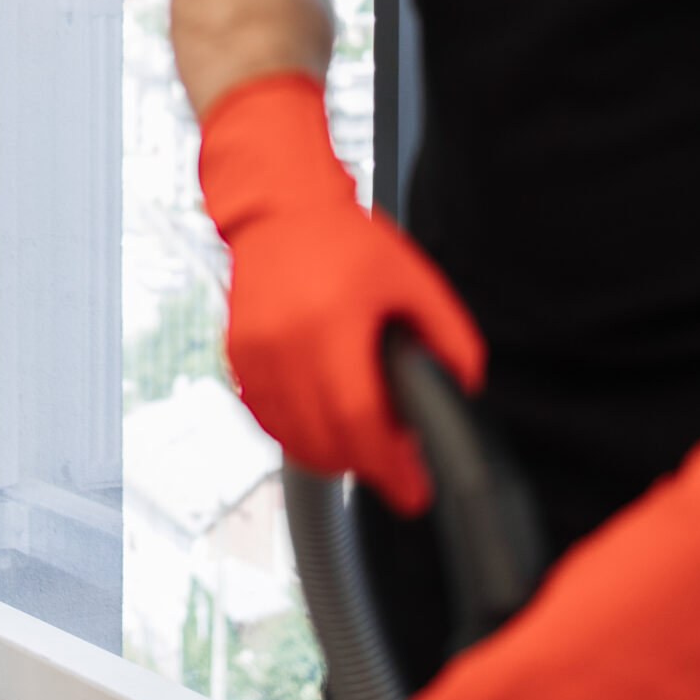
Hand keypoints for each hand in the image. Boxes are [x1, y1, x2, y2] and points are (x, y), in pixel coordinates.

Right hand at [197, 71, 483, 511]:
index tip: (412, 489)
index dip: (387, 464)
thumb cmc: (344, 240)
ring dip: (329, 456)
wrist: (280, 209)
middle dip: (364, 466)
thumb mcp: (414, 281)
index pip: (357, 417)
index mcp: (331, 322)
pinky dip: (295, 435)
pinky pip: (265, 418)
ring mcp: (254, 352)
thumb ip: (448, 337)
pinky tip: (322, 426)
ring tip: (361, 445)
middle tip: (394, 470)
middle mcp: (285, 342)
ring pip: (290, 436)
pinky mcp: (236, 357)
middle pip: (322, 439)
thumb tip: (463, 388)